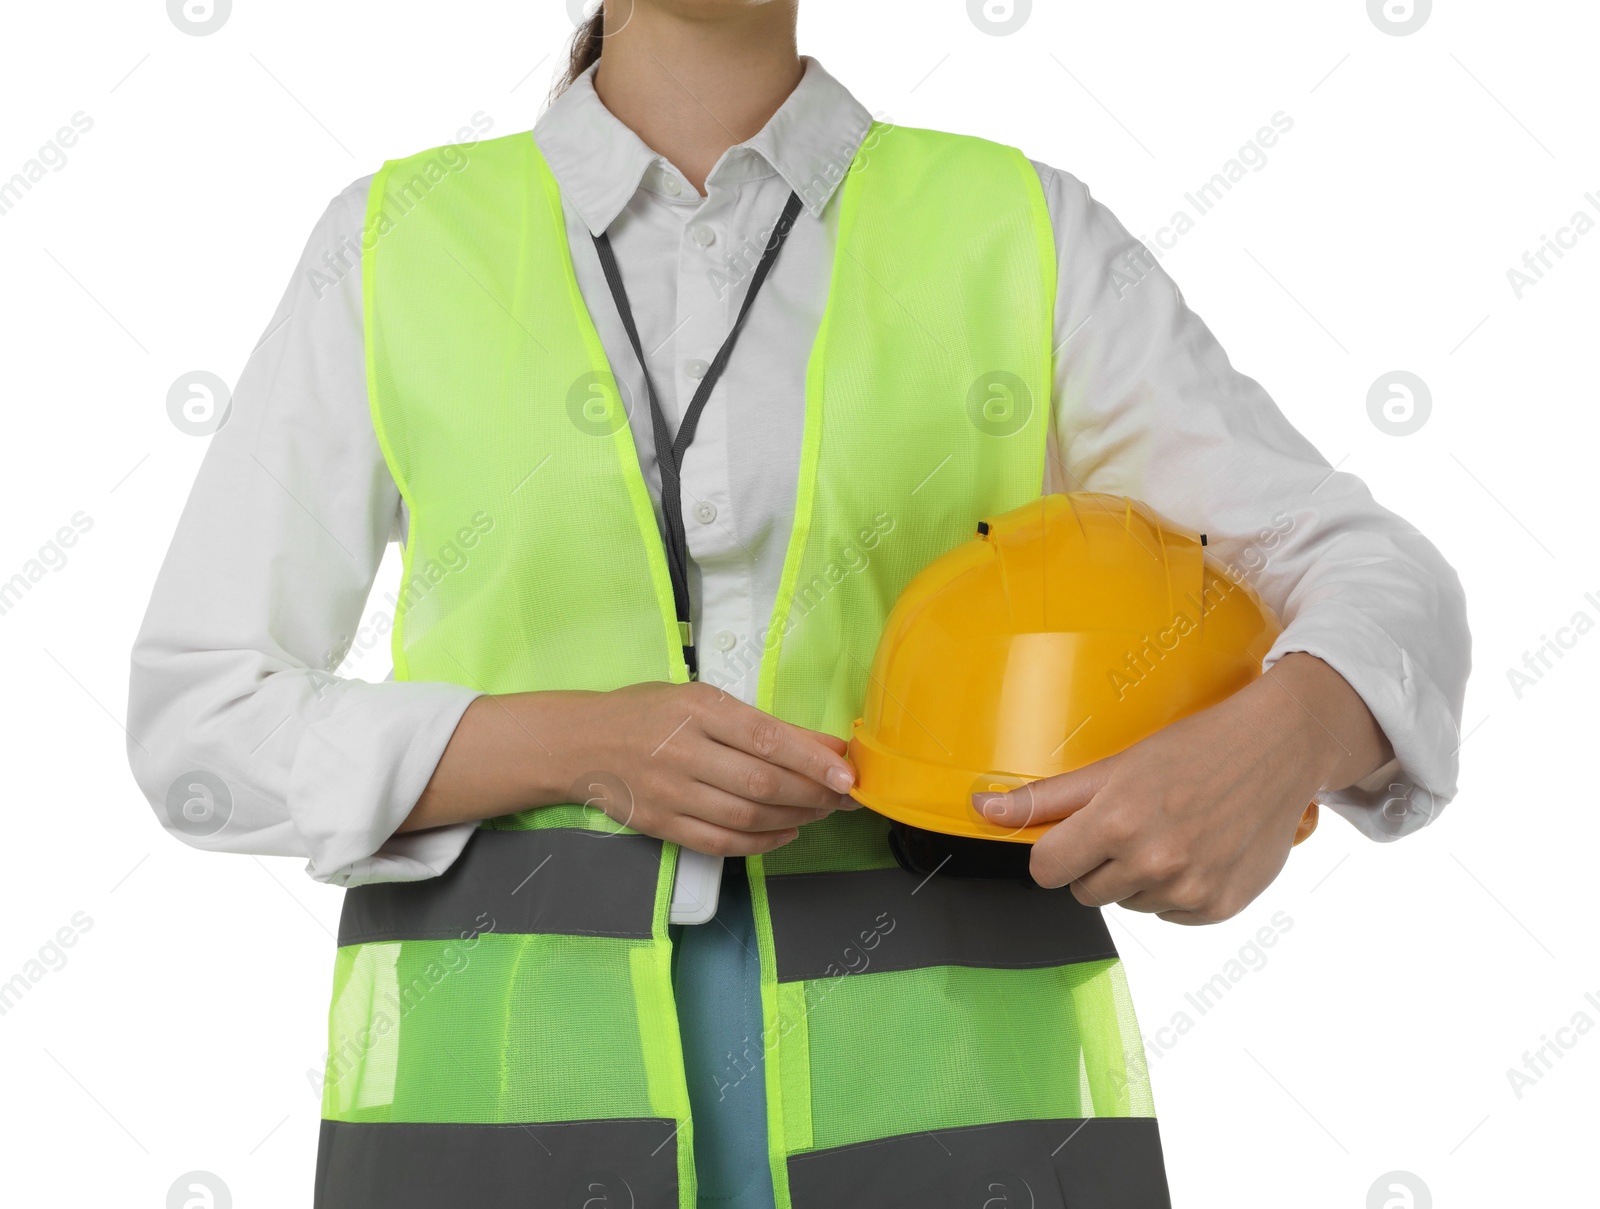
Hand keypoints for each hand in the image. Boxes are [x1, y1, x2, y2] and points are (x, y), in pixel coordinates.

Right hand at [565, 681, 858, 855]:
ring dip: (794, 818)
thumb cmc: (649, 711)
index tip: (847, 773)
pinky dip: (761, 842)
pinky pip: (721, 843)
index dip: (812, 760)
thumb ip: (762, 723)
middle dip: (813, 794)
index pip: (766, 738)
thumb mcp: (703, 699)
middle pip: (761, 783)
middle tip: (844, 796)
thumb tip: (826, 746)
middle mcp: (684, 752)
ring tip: (821, 811)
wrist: (580, 742)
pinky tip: (785, 832)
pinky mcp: (662, 825)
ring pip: (746, 817)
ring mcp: (671, 793)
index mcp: (698, 710)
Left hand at [974, 653, 1390, 923]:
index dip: (1055, 852)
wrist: (1277, 750)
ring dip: (1139, 878)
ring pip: (1129, 904)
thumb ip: (1047, 798)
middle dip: (1098, 863)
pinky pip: (1170, 915)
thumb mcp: (1115, 765)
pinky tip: (1198, 851)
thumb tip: (983, 810)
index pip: (1046, 870)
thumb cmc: (1193, 749)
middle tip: (1132, 824)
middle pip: (1085, 892)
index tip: (1073, 836)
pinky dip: (1177, 892)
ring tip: (1171, 832)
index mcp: (1117, 823)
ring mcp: (1189, 889)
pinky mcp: (1220, 906)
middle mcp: (1153, 862)